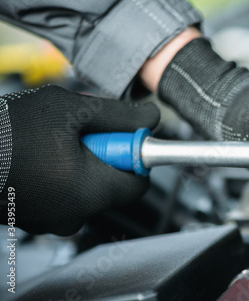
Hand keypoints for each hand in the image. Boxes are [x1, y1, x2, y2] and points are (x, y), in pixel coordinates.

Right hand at [0, 85, 159, 234]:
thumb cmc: (6, 132)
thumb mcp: (70, 110)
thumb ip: (119, 115)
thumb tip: (150, 118)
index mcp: (90, 191)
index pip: (139, 183)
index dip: (135, 156)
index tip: (123, 137)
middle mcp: (74, 215)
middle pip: (112, 186)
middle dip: (104, 157)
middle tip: (79, 134)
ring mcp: (52, 221)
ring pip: (87, 191)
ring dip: (80, 165)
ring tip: (52, 144)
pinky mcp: (35, 219)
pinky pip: (64, 197)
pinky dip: (61, 177)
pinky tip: (38, 158)